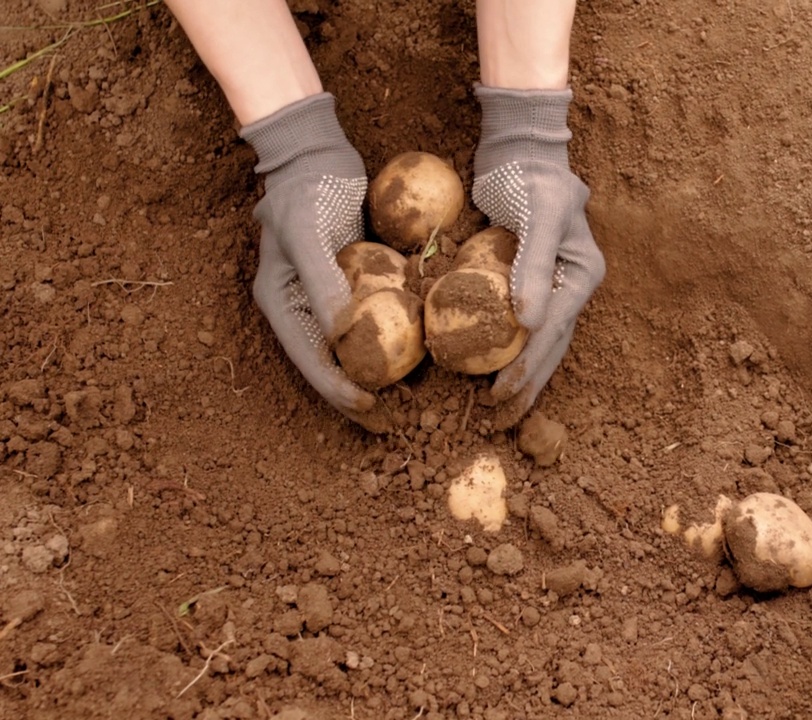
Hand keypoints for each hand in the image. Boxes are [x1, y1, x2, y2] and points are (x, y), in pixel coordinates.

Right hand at [240, 93, 390, 432]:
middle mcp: (304, 307)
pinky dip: (394, 338)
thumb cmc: (306, 190)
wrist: (317, 152)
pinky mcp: (355, 282)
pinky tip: (424, 352)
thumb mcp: (308, 232)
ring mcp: (329, 297)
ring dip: (379, 374)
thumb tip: (340, 333)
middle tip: (395, 422)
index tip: (371, 410)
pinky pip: (375, 318)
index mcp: (283, 304)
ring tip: (411, 401)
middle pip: (331, 364)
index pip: (309, 361)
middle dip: (359, 395)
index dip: (338, 391)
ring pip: (354, 348)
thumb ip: (321, 281)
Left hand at [471, 85, 604, 429]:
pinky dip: (508, 349)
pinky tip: (491, 370)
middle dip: (528, 385)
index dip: (528, 367)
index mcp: (583, 275)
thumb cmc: (531, 176)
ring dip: (521, 376)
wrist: (520, 149)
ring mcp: (552, 285)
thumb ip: (534, 265)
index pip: (553, 332)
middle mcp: (572, 285)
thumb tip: (528, 323)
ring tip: (501, 410)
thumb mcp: (539, 213)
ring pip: (539, 342)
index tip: (500, 393)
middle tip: (500, 420)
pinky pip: (519, 324)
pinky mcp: (528, 280)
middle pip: (551, 347)